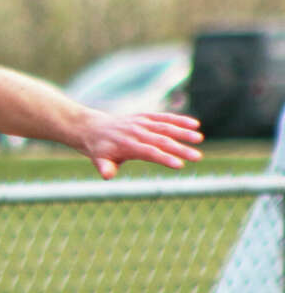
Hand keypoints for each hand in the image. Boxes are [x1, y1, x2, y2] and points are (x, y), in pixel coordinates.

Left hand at [84, 112, 203, 178]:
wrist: (92, 128)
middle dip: (180, 149)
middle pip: (161, 141)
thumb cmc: (99, 149)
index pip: (149, 152)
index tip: (179, 165)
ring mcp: (141, 123)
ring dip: (183, 132)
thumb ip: (104, 167)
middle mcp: (135, 132)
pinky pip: (163, 117)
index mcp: (126, 145)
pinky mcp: (145, 117)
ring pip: (165, 127)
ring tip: (199, 139)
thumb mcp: (98, 160)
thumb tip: (107, 176)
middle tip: (198, 157)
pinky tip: (195, 124)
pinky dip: (178, 120)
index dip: (164, 158)